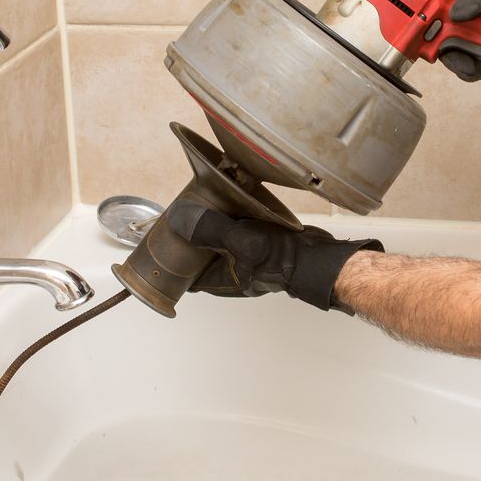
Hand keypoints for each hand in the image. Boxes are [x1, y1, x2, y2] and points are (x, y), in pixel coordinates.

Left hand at [163, 202, 383, 311]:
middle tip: (179, 215)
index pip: (187, 273)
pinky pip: (236, 231)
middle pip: (200, 254)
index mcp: (221, 279)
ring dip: (210, 225)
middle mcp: (232, 271)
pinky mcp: (259, 245)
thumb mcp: (240, 241)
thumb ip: (209, 229)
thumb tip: (179, 218)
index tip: (162, 239)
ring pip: (218, 242)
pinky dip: (229, 218)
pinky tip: (228, 201)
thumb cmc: (282, 258)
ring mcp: (246, 259)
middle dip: (189, 237)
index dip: (172, 258)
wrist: (317, 256)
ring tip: (199, 203)